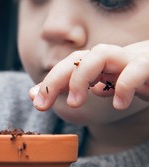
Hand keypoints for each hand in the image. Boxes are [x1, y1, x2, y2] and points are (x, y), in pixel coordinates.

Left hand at [29, 41, 148, 110]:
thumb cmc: (141, 78)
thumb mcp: (109, 85)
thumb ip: (84, 88)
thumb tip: (53, 94)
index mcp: (101, 63)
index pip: (69, 66)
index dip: (49, 81)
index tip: (34, 101)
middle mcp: (113, 57)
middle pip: (78, 58)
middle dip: (56, 79)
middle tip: (43, 104)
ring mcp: (132, 58)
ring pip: (100, 55)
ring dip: (81, 78)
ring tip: (73, 103)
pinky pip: (136, 69)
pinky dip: (123, 85)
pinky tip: (116, 104)